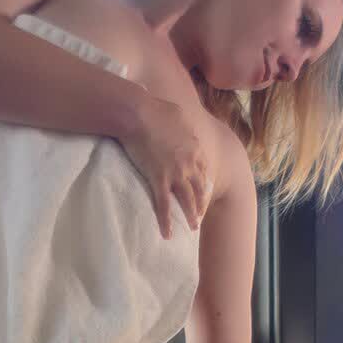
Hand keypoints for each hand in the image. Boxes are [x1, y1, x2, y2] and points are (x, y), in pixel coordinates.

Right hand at [118, 94, 211, 237]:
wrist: (138, 113)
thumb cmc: (154, 109)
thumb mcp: (176, 112)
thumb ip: (182, 123)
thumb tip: (179, 122)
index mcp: (194, 146)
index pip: (203, 169)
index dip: (204, 182)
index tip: (204, 191)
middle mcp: (189, 163)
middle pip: (199, 188)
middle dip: (202, 203)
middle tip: (201, 214)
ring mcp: (175, 173)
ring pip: (187, 200)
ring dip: (191, 216)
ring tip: (193, 228)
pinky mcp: (158, 179)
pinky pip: (164, 205)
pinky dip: (165, 221)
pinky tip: (167, 234)